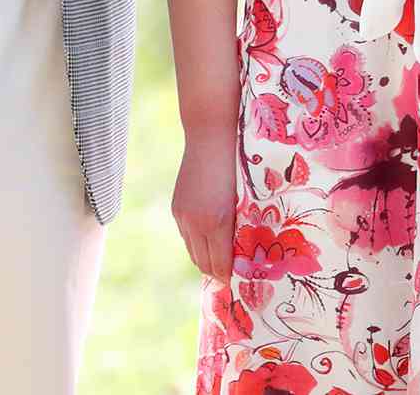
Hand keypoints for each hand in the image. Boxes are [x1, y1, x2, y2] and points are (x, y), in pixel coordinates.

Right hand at [172, 125, 239, 281]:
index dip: (228, 276)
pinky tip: (209, 238)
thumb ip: (239, 227)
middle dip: (216, 272)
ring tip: (220, 260)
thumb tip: (241, 252)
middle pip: (203, 263)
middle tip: (231, 275)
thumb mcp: (243, 199)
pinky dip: (197, 242)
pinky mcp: (176, 208)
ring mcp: (183, 215)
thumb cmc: (236, 165)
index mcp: (217, 222)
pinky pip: (186, 236)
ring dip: (205, 258)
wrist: (210, 137)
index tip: (239, 283)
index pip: (220, 264)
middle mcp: (195, 223)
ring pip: (193, 251)